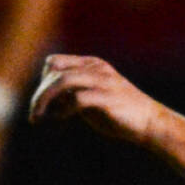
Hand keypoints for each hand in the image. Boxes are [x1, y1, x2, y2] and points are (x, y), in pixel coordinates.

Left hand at [29, 54, 160, 144]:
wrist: (150, 122)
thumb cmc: (119, 114)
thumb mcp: (91, 100)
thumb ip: (71, 96)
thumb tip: (46, 103)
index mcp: (91, 64)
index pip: (54, 62)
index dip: (42, 82)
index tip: (39, 104)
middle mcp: (96, 68)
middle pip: (54, 72)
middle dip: (39, 95)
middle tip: (34, 116)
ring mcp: (102, 81)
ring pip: (63, 82)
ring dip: (45, 100)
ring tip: (38, 118)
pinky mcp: (108, 98)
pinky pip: (78, 99)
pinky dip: (64, 110)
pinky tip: (62, 120)